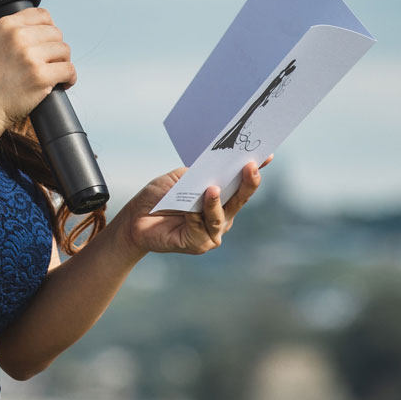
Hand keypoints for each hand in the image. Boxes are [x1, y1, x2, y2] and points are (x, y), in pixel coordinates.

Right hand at [0, 7, 75, 131]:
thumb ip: (11, 33)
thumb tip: (38, 29)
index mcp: (6, 25)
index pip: (42, 15)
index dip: (49, 29)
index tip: (47, 43)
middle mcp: (17, 36)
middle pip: (56, 33)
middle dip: (56, 49)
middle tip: (49, 63)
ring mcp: (29, 56)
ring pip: (65, 50)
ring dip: (63, 63)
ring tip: (54, 73)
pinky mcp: (40, 76)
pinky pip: (69, 70)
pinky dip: (70, 78)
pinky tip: (63, 84)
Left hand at [116, 160, 265, 256]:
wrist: (134, 219)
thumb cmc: (158, 197)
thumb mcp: (179, 178)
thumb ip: (198, 174)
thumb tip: (215, 166)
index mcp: (220, 199)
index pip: (240, 184)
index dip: (254, 171)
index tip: (266, 155)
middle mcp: (221, 216)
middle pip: (239, 200)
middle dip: (247, 184)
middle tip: (250, 167)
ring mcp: (211, 232)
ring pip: (220, 216)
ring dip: (216, 203)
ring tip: (212, 189)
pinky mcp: (198, 244)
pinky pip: (200, 229)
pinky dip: (194, 218)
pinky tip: (188, 210)